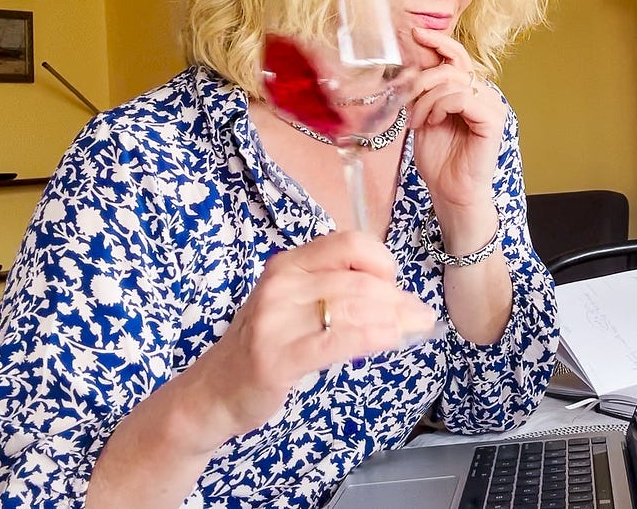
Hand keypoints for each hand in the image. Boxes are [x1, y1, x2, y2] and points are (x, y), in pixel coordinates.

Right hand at [183, 230, 437, 440]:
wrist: (215, 392)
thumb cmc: (266, 346)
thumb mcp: (294, 304)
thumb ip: (335, 290)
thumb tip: (396, 293)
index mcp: (287, 265)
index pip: (348, 243)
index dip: (382, 261)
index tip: (396, 285)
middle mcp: (280, 285)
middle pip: (358, 280)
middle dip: (398, 299)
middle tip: (421, 316)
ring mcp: (276, 320)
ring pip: (354, 308)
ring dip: (395, 319)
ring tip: (416, 330)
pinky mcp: (278, 357)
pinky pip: (338, 340)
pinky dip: (374, 337)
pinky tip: (393, 340)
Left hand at [407, 27, 504, 219]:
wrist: (451, 192)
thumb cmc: (439, 159)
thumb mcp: (423, 117)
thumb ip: (422, 92)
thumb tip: (410, 65)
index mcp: (469, 91)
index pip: (456, 56)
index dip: (438, 42)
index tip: (415, 33)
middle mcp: (483, 94)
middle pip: (449, 68)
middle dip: (420, 83)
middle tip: (407, 106)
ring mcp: (491, 105)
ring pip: (453, 81)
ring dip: (426, 100)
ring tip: (418, 121)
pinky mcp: (492, 119)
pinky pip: (462, 97)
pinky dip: (440, 106)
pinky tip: (433, 122)